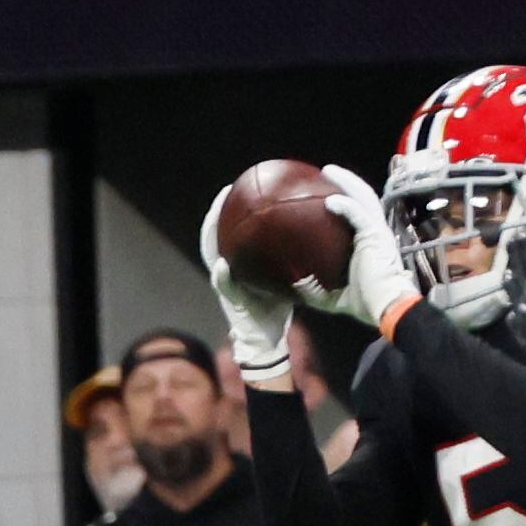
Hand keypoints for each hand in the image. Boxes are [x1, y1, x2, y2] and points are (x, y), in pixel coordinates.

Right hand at [199, 185, 292, 379]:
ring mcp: (224, 284)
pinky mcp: (228, 301)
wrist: (268, 340)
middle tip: (225, 191)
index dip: (233, 207)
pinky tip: (223, 265)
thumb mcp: (286, 278)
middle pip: (215, 234)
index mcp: (241, 262)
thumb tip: (316, 235)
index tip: (240, 185)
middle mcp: (228, 269)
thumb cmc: (279, 308)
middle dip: (216, 211)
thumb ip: (293, 258)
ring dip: (210, 237)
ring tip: (212, 219)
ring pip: (211, 254)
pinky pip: (222, 286)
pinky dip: (221, 276)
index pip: (233, 229)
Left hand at [311, 164, 418, 327]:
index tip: (329, 193)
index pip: (361, 215)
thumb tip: (293, 288)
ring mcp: (379, 233)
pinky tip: (330, 200)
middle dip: (347, 182)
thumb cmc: (367, 305)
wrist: (387, 308)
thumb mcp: (334, 298)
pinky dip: (345, 205)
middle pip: (364, 198)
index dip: (348, 200)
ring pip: (365, 197)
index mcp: (371, 244)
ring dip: (347, 182)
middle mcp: (378, 233)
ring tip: (328, 170)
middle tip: (327, 172)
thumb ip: (315, 291)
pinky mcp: (376, 236)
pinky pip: (359, 214)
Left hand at [502, 236, 525, 364]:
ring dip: (510, 278)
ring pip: (512, 289)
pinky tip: (511, 304)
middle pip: (519, 269)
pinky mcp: (517, 325)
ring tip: (507, 270)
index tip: (521, 234)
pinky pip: (513, 312)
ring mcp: (520, 309)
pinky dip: (512, 305)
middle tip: (509, 242)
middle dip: (514, 254)